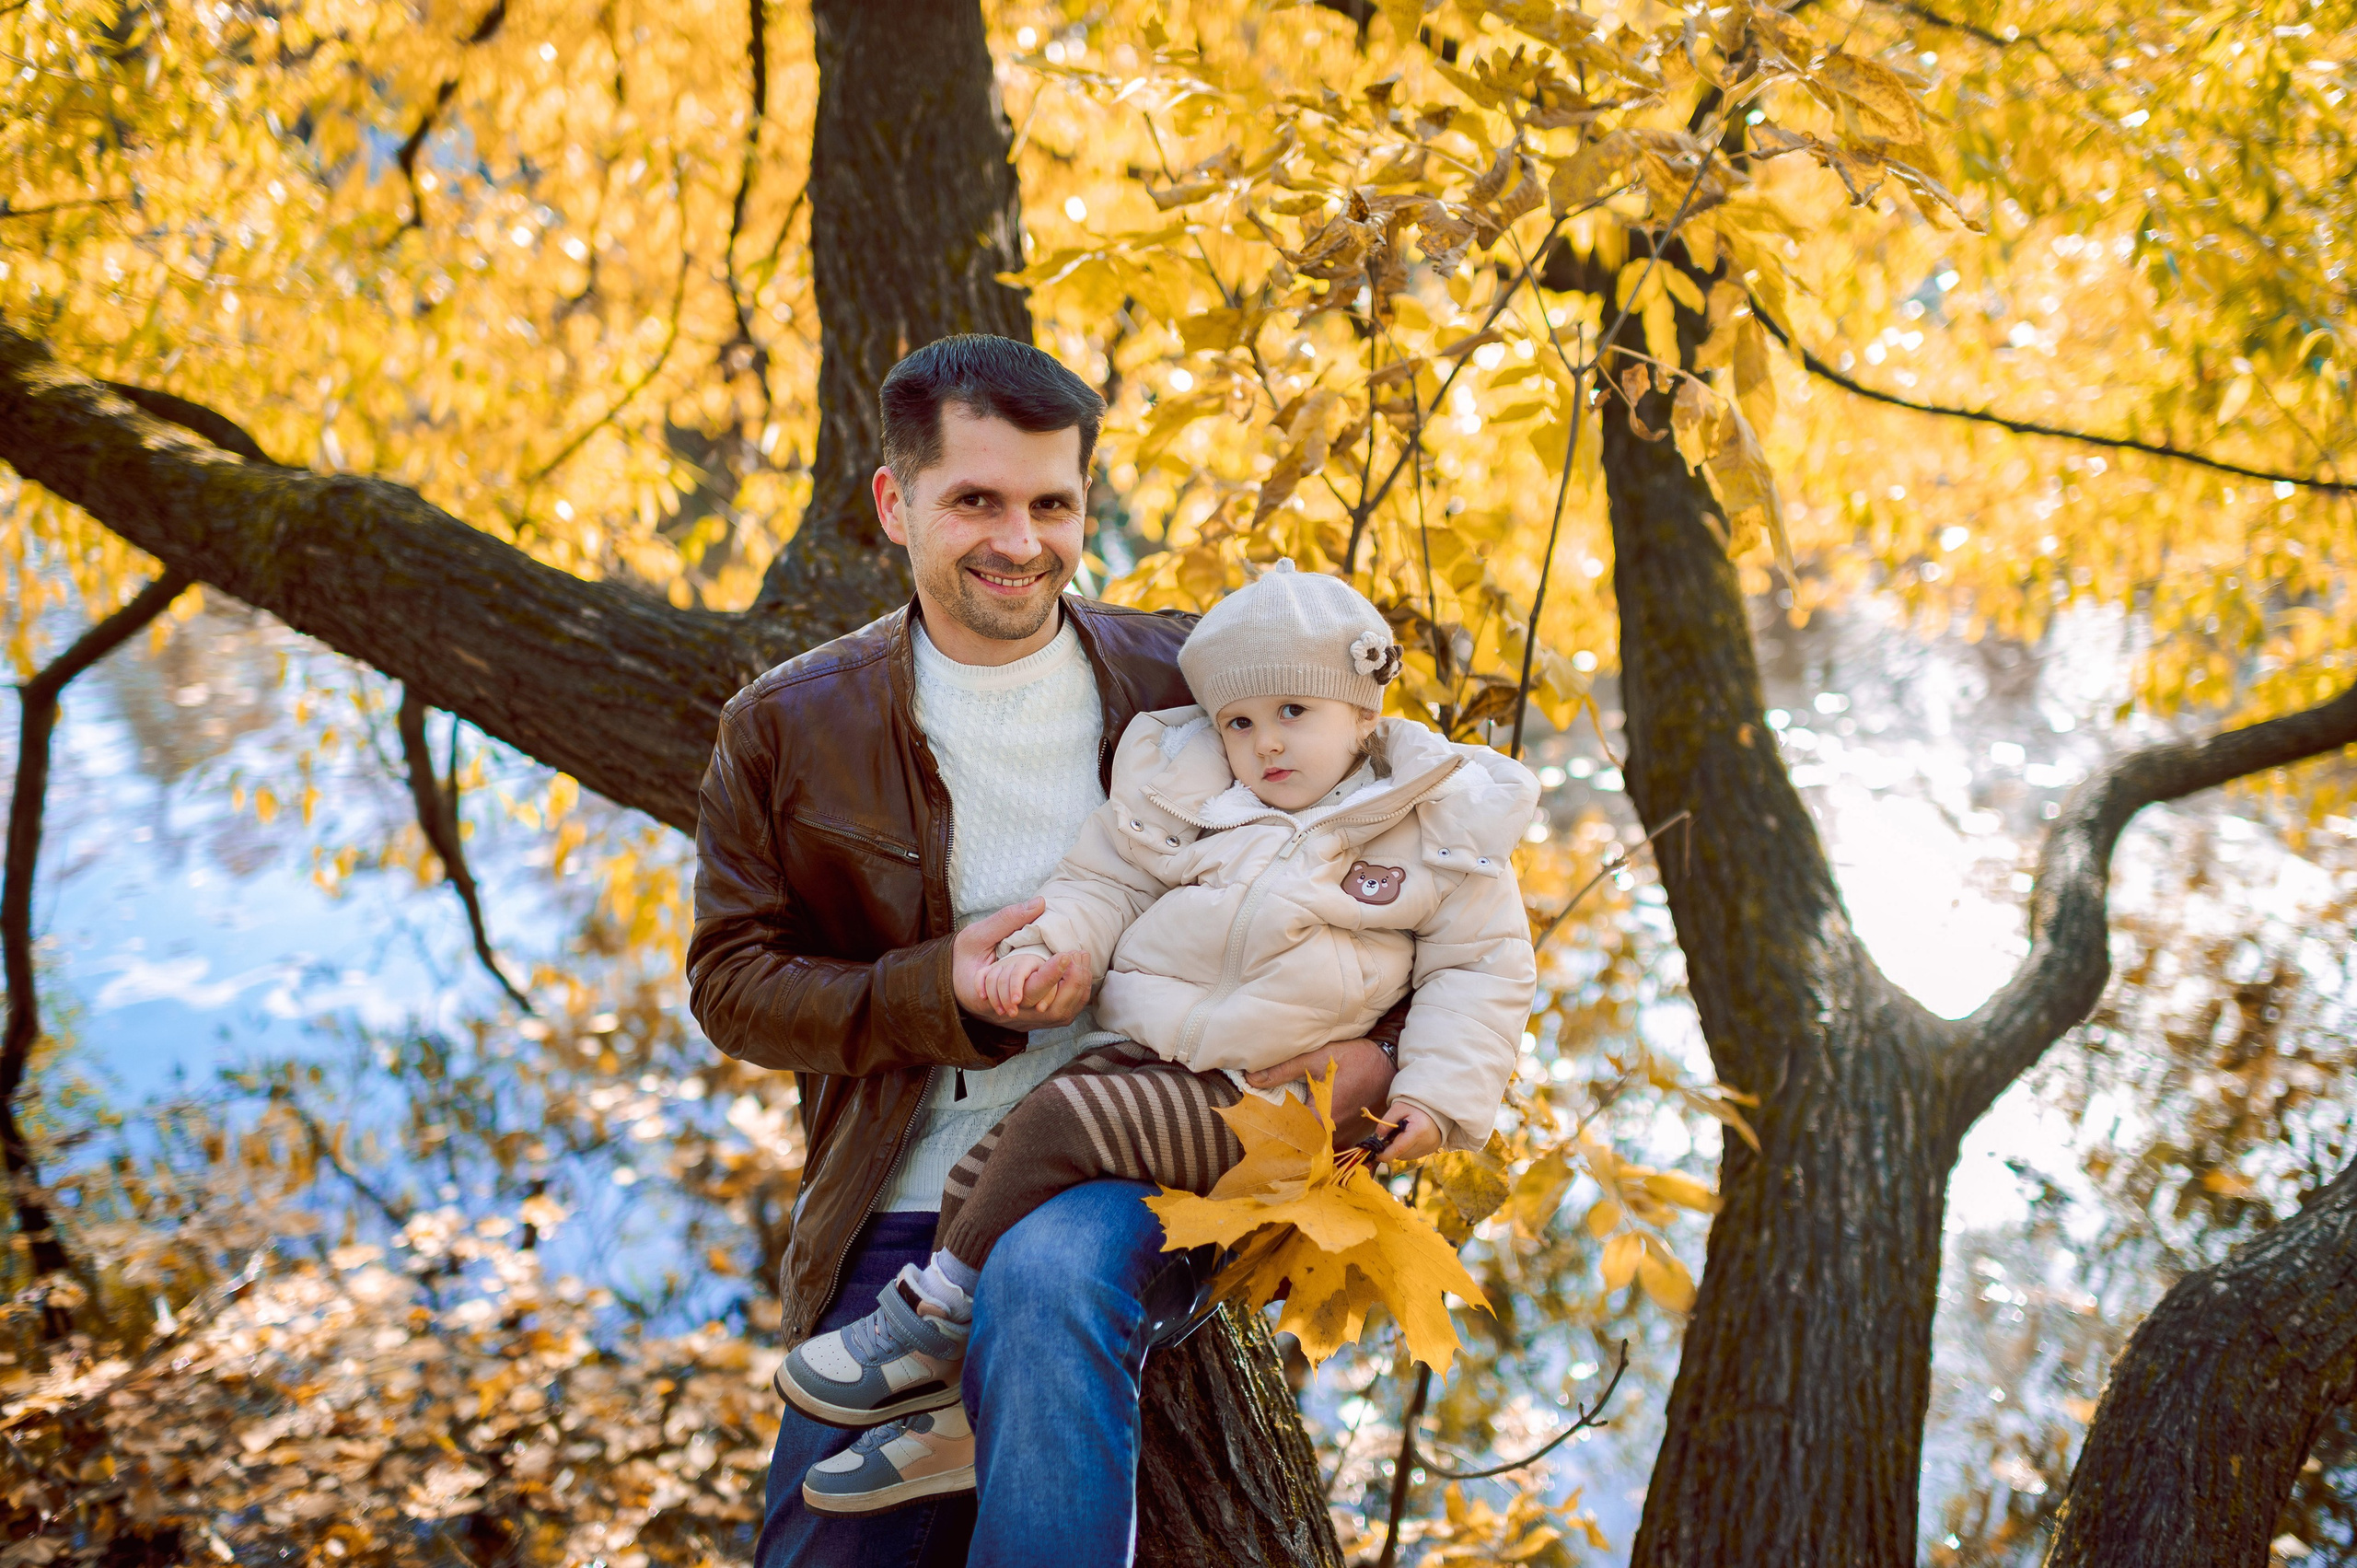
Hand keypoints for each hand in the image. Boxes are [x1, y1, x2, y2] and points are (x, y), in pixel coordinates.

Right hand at [952, 899, 1090, 1029]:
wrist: (954, 983)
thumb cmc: (962, 959)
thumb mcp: (977, 935)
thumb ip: (1006, 920)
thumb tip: (1039, 903)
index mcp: (992, 997)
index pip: (1027, 992)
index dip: (1050, 975)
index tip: (1066, 955)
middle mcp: (1009, 1015)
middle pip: (1051, 1009)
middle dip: (1072, 983)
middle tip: (1081, 954)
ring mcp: (1021, 1021)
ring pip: (1059, 1015)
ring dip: (1077, 990)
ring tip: (1084, 961)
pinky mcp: (1030, 1019)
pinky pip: (1060, 1014)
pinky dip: (1074, 996)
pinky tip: (1081, 973)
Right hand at [980, 953, 1045, 1017]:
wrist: (1033, 966)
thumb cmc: (1043, 979)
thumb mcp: (1051, 985)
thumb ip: (1048, 996)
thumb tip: (1040, 1009)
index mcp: (1029, 963)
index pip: (1018, 973)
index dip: (1016, 987)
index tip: (1017, 1002)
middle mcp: (1013, 962)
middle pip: (1003, 978)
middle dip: (1005, 999)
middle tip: (1013, 1014)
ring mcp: (1001, 965)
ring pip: (991, 979)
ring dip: (994, 998)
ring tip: (1002, 1012)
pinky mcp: (991, 969)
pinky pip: (981, 975)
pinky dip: (979, 986)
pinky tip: (983, 998)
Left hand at [1245, 1038, 1396, 1148]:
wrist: (1390, 1062)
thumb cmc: (1354, 1058)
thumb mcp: (1316, 1058)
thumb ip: (1282, 1070)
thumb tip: (1250, 1078)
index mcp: (1321, 1118)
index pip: (1289, 1141)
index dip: (1271, 1142)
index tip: (1256, 1141)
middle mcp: (1335, 1134)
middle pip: (1304, 1151)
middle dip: (1285, 1149)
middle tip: (1264, 1147)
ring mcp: (1349, 1138)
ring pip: (1320, 1154)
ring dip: (1304, 1151)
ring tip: (1283, 1146)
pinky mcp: (1357, 1137)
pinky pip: (1335, 1150)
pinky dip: (1322, 1150)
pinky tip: (1308, 1144)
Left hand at [1370, 1103, 1441, 1164]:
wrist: (1435, 1105)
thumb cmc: (1415, 1105)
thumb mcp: (1398, 1108)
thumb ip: (1386, 1122)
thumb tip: (1376, 1137)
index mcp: (1418, 1131)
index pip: (1398, 1149)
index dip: (1384, 1154)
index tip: (1375, 1154)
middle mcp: (1426, 1142)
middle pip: (1401, 1154)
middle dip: (1391, 1148)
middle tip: (1389, 1135)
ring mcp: (1430, 1147)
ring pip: (1406, 1156)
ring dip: (1399, 1149)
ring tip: (1401, 1134)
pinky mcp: (1432, 1149)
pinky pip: (1414, 1154)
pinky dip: (1407, 1149)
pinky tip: (1409, 1137)